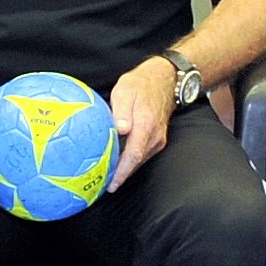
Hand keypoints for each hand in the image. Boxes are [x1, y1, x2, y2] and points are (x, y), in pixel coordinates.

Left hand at [104, 57, 179, 191]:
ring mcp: (158, 139)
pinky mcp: (157, 139)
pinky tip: (117, 163)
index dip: (122, 172)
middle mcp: (155, 136)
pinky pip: (142, 154)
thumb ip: (121, 111)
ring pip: (139, 160)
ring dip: (125, 170)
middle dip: (120, 176)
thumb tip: (119, 129)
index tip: (111, 184)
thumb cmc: (140, 84)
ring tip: (106, 179)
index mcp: (146, 125)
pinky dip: (130, 161)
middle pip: (136, 162)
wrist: (165, 80)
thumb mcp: (125, 91)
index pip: (134, 155)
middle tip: (101, 186)